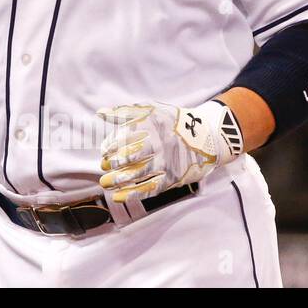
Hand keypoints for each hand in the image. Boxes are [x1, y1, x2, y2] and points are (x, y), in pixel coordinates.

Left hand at [97, 100, 243, 202]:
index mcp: (152, 126)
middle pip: (131, 156)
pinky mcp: (173, 178)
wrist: (206, 136)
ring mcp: (167, 162)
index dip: (111, 146)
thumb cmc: (173, 121)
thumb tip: (100, 112)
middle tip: (103, 167)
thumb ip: (125, 112)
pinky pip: (151, 188)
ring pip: (139, 174)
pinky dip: (133, 194)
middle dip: (113, 164)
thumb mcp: (151, 110)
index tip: (104, 151)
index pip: (125, 137)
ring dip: (119, 181)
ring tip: (105, 183)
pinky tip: (118, 196)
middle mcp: (160, 144)